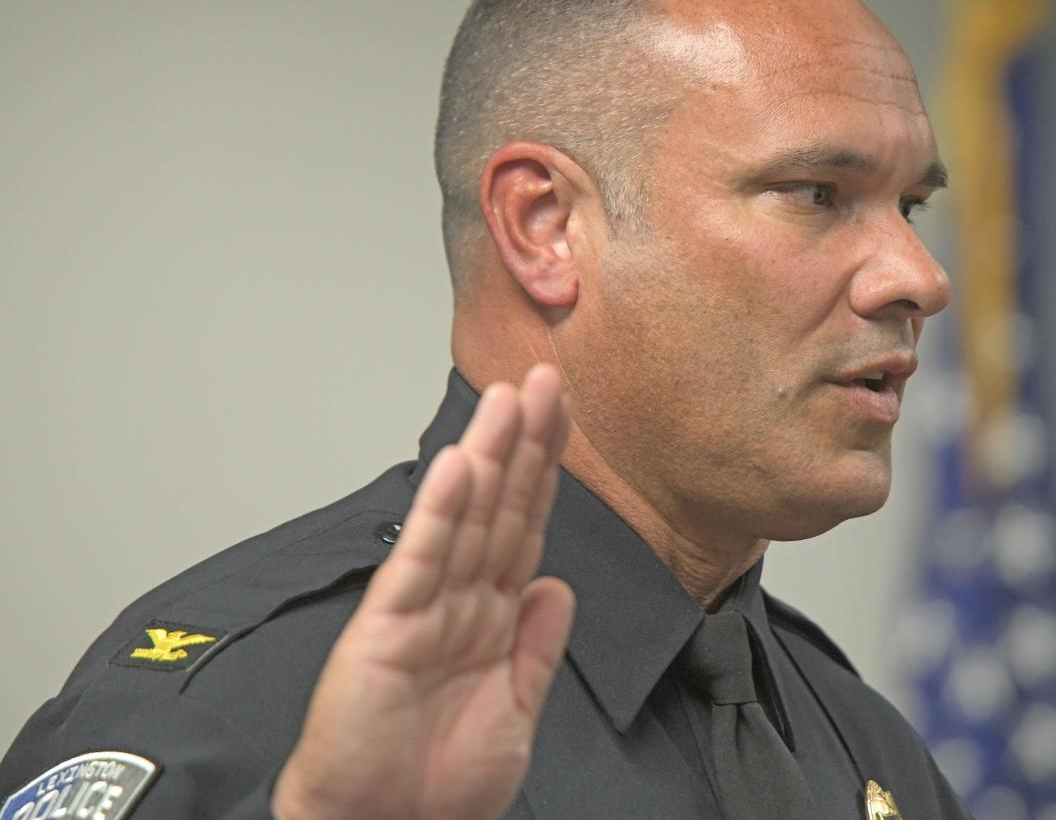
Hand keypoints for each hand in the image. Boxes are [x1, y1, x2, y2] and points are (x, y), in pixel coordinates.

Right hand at [273, 365, 575, 819]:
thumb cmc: (437, 781)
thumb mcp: (518, 710)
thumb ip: (539, 644)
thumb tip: (559, 582)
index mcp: (492, 616)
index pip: (527, 526)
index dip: (547, 472)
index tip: (563, 420)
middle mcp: (460, 600)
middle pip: (500, 506)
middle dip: (524, 443)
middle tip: (544, 381)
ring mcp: (423, 606)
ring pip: (464, 518)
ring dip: (486, 457)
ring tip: (507, 400)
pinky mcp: (387, 625)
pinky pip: (420, 559)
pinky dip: (439, 512)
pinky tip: (456, 466)